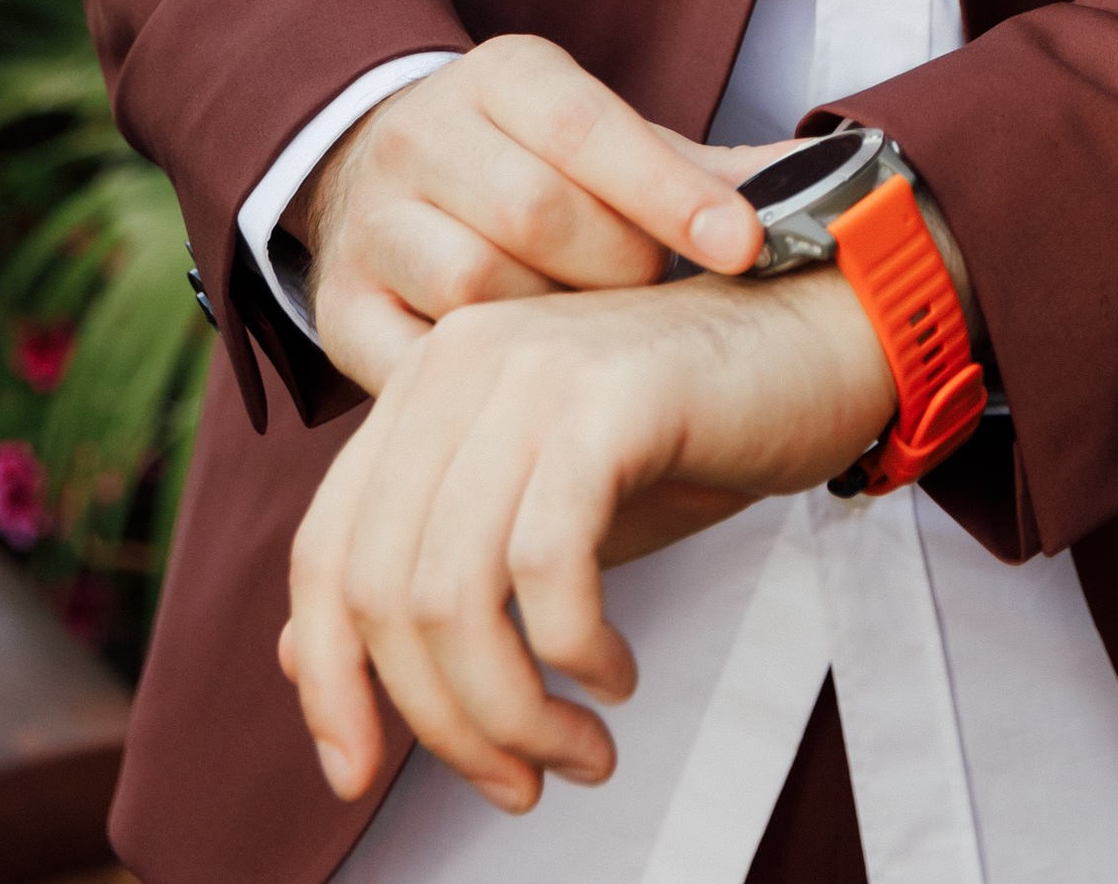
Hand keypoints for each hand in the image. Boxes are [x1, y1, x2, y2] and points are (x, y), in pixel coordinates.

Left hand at [280, 266, 896, 809]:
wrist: (821, 336)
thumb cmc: (685, 431)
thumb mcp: (540, 506)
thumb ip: (431, 563)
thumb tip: (296, 660)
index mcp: (424, 385)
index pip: (324, 551)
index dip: (326, 678)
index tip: (357, 773)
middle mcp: (458, 362)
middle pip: (384, 589)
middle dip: (443, 720)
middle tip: (520, 782)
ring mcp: (531, 370)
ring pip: (457, 592)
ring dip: (512, 710)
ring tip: (581, 749)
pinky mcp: (608, 397)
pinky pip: (547, 563)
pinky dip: (572, 652)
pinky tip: (617, 676)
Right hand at [291, 38, 769, 394]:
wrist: (377, 172)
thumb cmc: (531, 167)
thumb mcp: (608, 142)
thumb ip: (706, 168)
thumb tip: (830, 184)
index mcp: (502, 77)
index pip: (590, 125)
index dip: (672, 190)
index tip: (746, 246)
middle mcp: (425, 135)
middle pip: (535, 211)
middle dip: (618, 268)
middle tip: (658, 299)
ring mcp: (373, 222)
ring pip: (478, 286)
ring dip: (558, 329)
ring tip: (598, 343)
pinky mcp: (339, 307)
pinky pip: (415, 361)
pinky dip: (484, 384)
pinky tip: (532, 391)